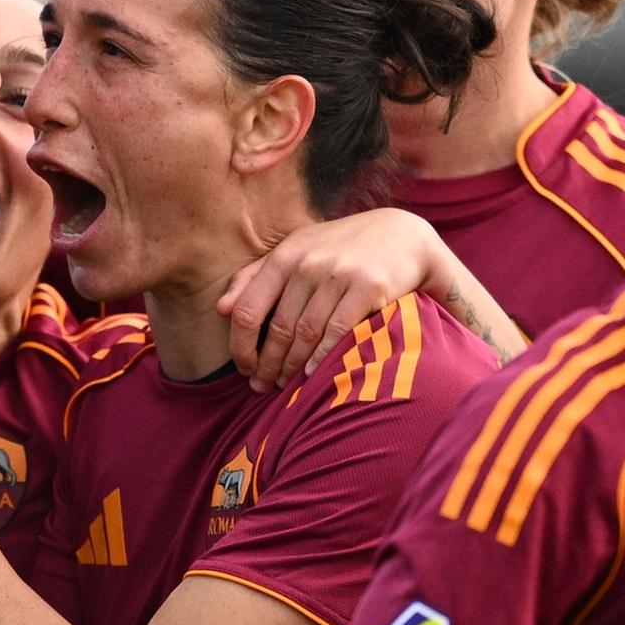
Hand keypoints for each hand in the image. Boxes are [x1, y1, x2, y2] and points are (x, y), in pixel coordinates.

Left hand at [219, 209, 447, 389]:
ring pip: (305, 334)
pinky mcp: (370, 286)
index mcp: (285, 254)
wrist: (403, 236)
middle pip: (277, 329)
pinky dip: (322, 357)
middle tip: (262, 387)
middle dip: (266, 365)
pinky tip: (313, 373)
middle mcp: (309, 262)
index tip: (244, 369)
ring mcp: (340, 273)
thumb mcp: (296, 252)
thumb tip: (221, 309)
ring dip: (292, 367)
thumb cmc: (340, 249)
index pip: (248, 310)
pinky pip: (338, 331)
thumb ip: (255, 277)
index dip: (242, 346)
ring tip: (285, 385)